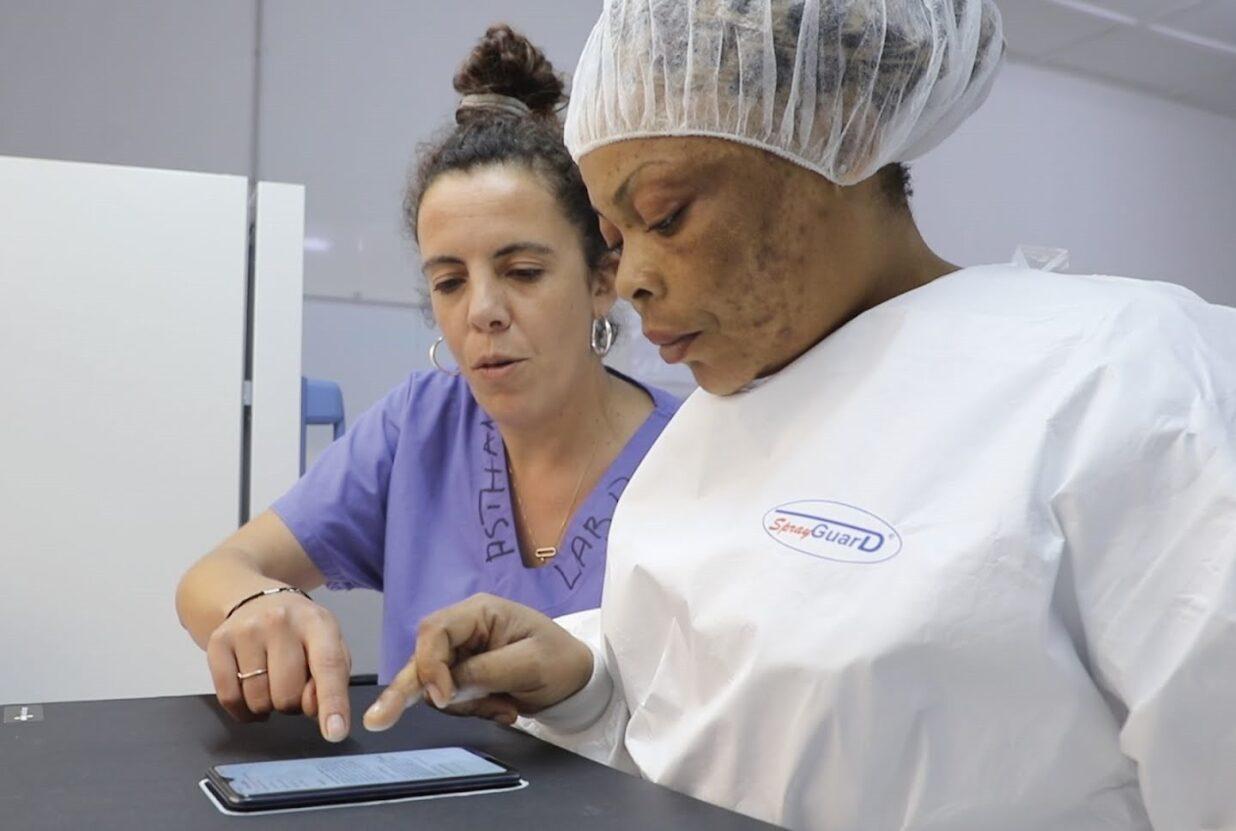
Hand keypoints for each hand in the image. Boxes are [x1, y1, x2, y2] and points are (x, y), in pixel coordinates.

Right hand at [205, 592, 351, 741]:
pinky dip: (242, 710)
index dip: (333, 702)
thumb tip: (316, 711)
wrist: (254, 599)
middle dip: (292, 703)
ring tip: (272, 680)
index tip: (335, 732)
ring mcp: (246, 630)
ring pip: (258, 700)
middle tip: (292, 684)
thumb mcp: (328, 644)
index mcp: (317, 622)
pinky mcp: (218, 642)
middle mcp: (280, 621)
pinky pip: (229, 699)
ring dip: (268, 705)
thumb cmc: (300, 631)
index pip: (328, 666)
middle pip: (288, 694)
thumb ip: (331, 679)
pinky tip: (250, 692)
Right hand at [362, 593, 592, 731]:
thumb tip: (446, 688)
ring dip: (463, 705)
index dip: (429, 664)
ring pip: (433, 684)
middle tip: (379, 720)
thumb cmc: (560, 660)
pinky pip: (451, 698)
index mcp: (480, 612)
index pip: (435, 632)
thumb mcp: (528, 664)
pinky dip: (472, 710)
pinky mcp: (465, 676)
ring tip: (505, 708)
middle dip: (409, 689)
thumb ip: (484, 673)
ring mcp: (463, 653)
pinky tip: (504, 709)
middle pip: (423, 657)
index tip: (441, 697)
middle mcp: (465, 629)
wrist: (577, 680)